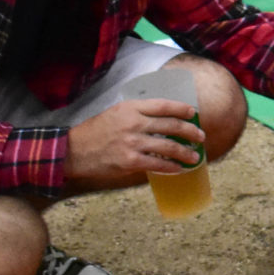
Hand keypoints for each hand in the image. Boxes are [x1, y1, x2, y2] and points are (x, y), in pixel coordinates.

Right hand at [65, 98, 204, 184]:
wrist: (73, 151)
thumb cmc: (94, 132)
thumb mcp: (115, 113)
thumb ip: (136, 113)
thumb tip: (162, 119)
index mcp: (131, 108)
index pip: (164, 105)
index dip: (182, 109)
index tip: (193, 113)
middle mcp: (134, 123)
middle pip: (172, 125)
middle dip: (191, 132)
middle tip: (200, 137)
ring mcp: (133, 143)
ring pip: (169, 147)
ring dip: (186, 153)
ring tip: (195, 157)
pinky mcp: (130, 161)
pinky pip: (158, 164)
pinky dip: (171, 167)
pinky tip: (179, 169)